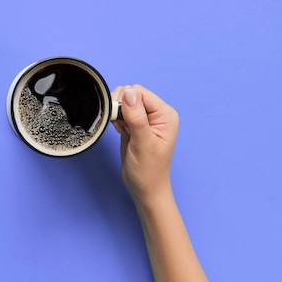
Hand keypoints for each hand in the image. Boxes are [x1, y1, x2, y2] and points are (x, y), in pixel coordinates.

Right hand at [111, 85, 178, 202]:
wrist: (145, 188)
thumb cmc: (148, 171)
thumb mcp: (143, 143)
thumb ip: (136, 117)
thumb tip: (128, 93)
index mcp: (165, 115)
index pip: (140, 93)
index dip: (126, 101)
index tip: (119, 118)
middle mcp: (157, 114)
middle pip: (131, 94)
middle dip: (120, 106)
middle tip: (120, 126)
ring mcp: (146, 119)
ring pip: (124, 101)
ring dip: (117, 113)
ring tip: (121, 129)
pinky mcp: (135, 125)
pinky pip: (121, 112)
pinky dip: (116, 118)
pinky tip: (120, 131)